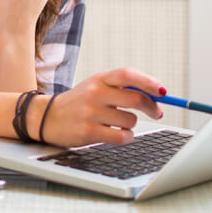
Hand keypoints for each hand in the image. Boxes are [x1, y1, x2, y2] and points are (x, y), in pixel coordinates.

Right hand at [32, 68, 165, 146]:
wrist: (47, 117)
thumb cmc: (79, 102)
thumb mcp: (96, 87)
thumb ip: (122, 88)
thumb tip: (156, 95)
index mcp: (99, 79)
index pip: (128, 75)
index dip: (149, 82)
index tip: (163, 92)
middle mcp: (94, 93)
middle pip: (135, 99)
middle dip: (152, 107)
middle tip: (156, 113)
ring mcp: (91, 112)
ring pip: (130, 121)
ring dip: (132, 125)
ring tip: (119, 124)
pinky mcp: (88, 131)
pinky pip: (121, 136)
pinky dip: (125, 137)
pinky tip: (116, 134)